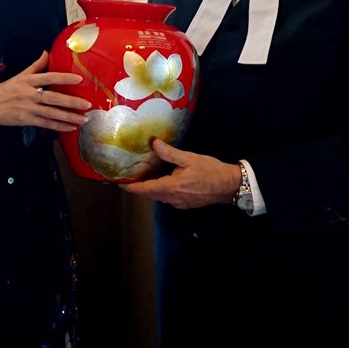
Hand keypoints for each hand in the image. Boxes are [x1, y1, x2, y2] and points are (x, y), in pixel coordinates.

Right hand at [0, 50, 90, 131]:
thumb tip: (47, 52)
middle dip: (71, 102)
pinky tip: (71, 127)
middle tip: (87, 104)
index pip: (48, 77)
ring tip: (84, 119)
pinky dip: (59, 126)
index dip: (64, 77)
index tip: (79, 79)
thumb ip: (35, 65)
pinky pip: (46, 124)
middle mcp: (29, 94)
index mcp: (28, 80)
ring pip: (51, 113)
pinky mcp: (26, 120)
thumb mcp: (19, 75)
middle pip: (52, 98)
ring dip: (69, 117)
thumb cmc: (5, 90)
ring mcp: (28, 108)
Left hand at [120, 138, 241, 208]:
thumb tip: (153, 143)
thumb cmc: (210, 170)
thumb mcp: (189, 158)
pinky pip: (168, 198)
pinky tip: (161, 180)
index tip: (119, 183)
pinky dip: (161, 190)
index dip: (132, 187)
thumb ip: (169, 153)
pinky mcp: (185, 204)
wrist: (229, 185)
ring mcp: (179, 203)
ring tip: (142, 177)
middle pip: (150, 194)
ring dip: (150, 189)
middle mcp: (173, 199)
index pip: (146, 190)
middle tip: (129, 176)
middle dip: (139, 187)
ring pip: (159, 197)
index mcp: (171, 187)